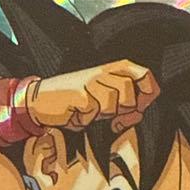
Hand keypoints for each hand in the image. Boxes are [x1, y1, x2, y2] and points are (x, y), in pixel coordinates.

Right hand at [26, 59, 158, 133]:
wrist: (41, 101)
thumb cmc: (75, 103)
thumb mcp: (104, 104)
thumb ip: (124, 107)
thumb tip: (138, 113)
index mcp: (112, 71)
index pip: (144, 74)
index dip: (148, 92)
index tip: (140, 107)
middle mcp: (102, 73)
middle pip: (131, 91)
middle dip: (125, 109)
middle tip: (113, 116)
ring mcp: (90, 82)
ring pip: (113, 103)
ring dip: (103, 115)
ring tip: (91, 112)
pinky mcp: (79, 94)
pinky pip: (94, 111)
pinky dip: (87, 119)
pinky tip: (77, 114)